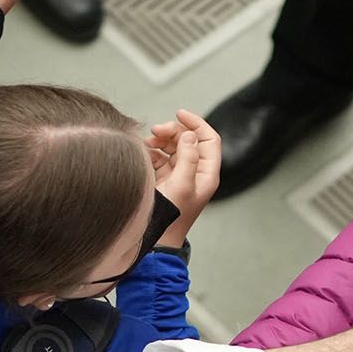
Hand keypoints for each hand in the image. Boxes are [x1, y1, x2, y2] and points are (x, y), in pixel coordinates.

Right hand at [146, 109, 221, 245]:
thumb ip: (188, 156)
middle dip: (173, 130)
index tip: (178, 113)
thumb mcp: (182, 184)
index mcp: (207, 173)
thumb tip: (189, 134)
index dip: (196, 123)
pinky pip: (159, 156)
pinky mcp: (163, 179)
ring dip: (160, 139)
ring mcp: (179, 175)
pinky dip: (151, 150)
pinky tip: (143, 153)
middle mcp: (195, 172)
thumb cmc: (172, 216)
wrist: (156, 238)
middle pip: (189, 139)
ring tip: (147, 142)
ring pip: (173, 145)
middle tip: (155, 131)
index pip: (209, 139)